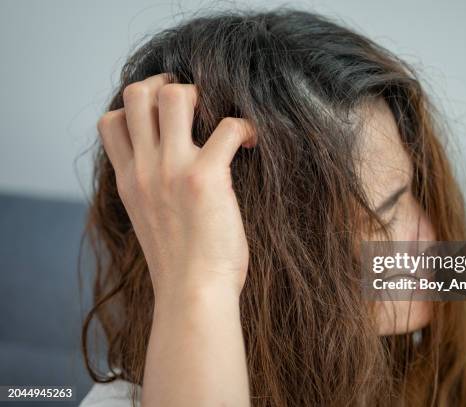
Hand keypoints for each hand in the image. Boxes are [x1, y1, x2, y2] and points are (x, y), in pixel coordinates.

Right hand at [97, 74, 255, 298]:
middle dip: (166, 85)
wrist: (193, 296)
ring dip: (202, 96)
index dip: (137, 107)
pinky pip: (228, 126)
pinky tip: (251, 142)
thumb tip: (166, 176)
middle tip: (194, 103)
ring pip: (175, 96)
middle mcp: (144, 169)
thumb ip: (149, 192)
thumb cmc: (180, 266)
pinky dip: (244, 126)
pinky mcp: (206, 177)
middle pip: (137, 93)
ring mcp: (172, 170)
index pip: (110, 121)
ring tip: (219, 121)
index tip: (165, 117)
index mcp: (128, 180)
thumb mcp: (148, 222)